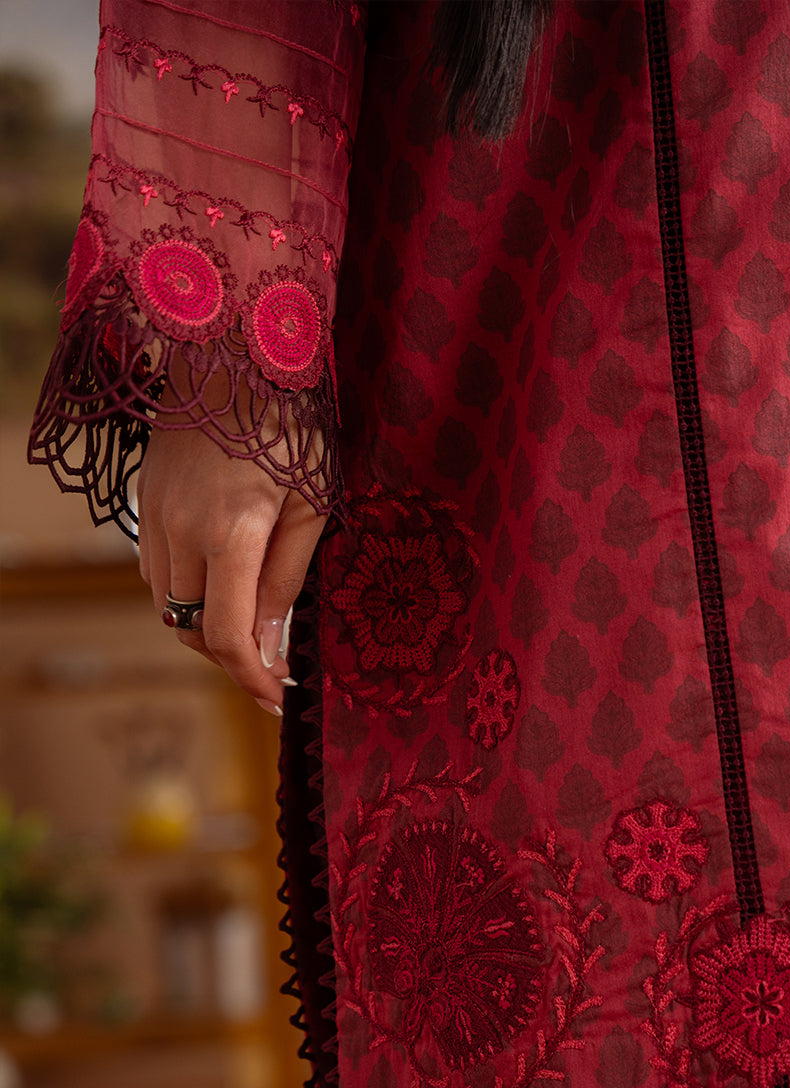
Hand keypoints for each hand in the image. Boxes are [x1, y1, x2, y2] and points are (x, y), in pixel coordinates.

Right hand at [137, 418, 327, 712]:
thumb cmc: (289, 424)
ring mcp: (154, 518)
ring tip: (253, 630)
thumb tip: (271, 645)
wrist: (234, 353)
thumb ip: (286, 579)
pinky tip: (223, 587)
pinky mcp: (144, 504)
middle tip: (275, 668)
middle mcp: (179, 532)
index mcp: (228, 535)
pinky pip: (158, 573)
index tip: (281, 697)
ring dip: (205, 627)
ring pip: (168, 605)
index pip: (224, 636)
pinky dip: (187, 595)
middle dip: (231, 659)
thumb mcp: (310, 505)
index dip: (252, 678)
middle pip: (190, 630)